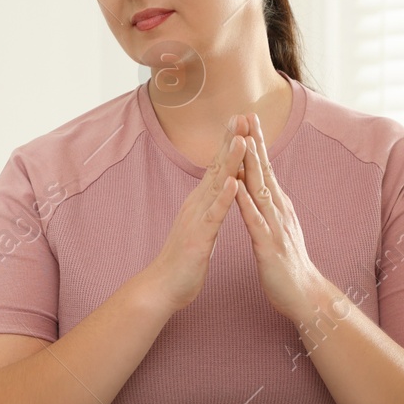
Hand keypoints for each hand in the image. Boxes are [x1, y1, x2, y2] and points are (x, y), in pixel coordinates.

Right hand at [138, 113, 246, 312]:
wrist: (163, 287)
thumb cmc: (183, 261)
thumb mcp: (199, 228)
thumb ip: (207, 208)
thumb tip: (216, 193)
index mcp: (200, 203)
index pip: (217, 168)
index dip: (229, 145)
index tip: (240, 122)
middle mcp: (197, 204)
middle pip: (216, 167)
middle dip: (230, 141)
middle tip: (241, 116)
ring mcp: (197, 219)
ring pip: (216, 185)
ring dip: (229, 162)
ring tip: (241, 140)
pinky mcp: (199, 237)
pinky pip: (214, 214)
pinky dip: (224, 197)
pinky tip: (232, 182)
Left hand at [231, 112, 327, 322]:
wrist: (304, 294)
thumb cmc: (287, 263)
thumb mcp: (278, 227)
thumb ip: (271, 207)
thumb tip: (264, 189)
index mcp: (277, 205)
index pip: (264, 169)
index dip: (256, 144)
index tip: (247, 119)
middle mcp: (278, 209)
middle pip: (264, 170)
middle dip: (255, 142)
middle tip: (247, 115)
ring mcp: (275, 225)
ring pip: (260, 189)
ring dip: (250, 164)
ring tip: (241, 140)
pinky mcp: (268, 245)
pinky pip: (254, 220)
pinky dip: (244, 202)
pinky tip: (235, 186)